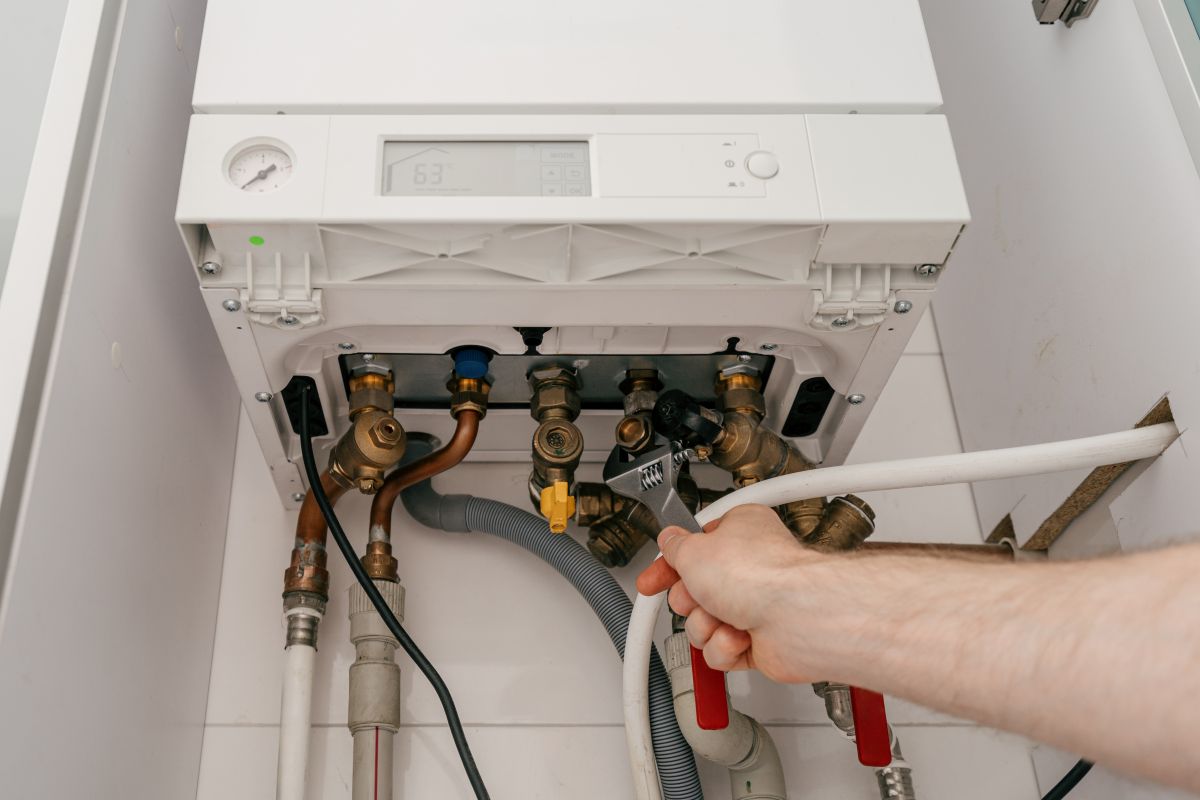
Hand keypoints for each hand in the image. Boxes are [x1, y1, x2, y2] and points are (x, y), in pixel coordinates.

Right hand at [636, 504, 826, 682]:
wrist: (794, 618)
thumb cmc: (759, 575)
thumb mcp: (694, 550)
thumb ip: (675, 548)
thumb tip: (669, 542)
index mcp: (739, 533)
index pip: (693, 548)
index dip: (668, 566)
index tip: (652, 579)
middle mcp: (748, 568)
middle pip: (694, 591)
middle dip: (689, 601)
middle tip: (698, 596)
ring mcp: (754, 606)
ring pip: (704, 624)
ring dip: (706, 626)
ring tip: (724, 619)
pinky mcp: (759, 641)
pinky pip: (721, 650)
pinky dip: (725, 647)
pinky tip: (739, 638)